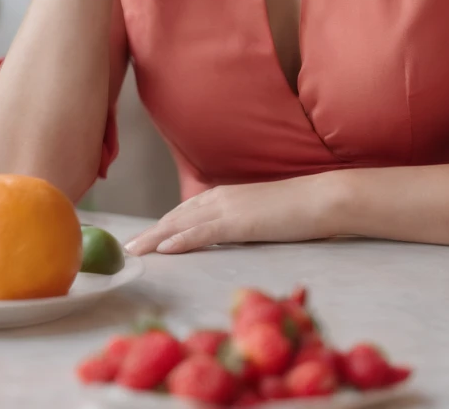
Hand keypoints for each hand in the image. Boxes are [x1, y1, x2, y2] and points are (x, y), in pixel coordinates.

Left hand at [123, 172, 346, 255]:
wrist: (322, 198)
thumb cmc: (297, 210)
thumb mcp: (259, 217)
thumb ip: (239, 224)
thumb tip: (225, 238)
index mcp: (226, 196)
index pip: (185, 212)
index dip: (162, 226)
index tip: (143, 240)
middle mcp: (221, 198)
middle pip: (176, 217)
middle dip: (150, 233)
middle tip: (127, 249)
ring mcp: (229, 208)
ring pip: (183, 223)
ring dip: (155, 238)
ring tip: (134, 251)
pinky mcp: (240, 221)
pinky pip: (204, 232)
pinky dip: (181, 240)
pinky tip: (165, 249)